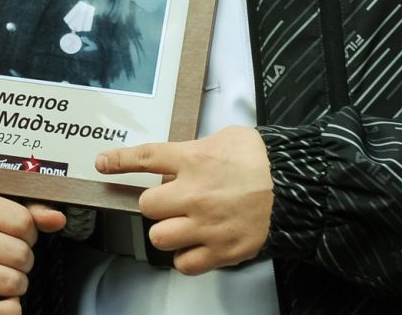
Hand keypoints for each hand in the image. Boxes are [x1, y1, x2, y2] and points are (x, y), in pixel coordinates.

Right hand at [0, 191, 66, 314]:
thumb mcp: (5, 213)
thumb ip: (34, 212)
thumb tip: (57, 219)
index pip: (24, 222)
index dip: (28, 234)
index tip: (11, 236)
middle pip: (20, 253)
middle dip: (23, 261)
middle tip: (6, 259)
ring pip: (13, 282)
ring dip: (17, 285)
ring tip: (0, 275)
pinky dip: (10, 310)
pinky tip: (2, 299)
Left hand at [95, 125, 272, 274]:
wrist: (298, 188)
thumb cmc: (263, 161)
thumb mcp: (226, 138)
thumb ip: (196, 148)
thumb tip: (181, 157)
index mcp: (192, 160)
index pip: (144, 158)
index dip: (119, 161)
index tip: (103, 164)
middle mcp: (193, 194)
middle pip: (147, 206)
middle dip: (156, 204)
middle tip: (170, 202)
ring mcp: (206, 225)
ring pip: (160, 237)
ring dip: (167, 232)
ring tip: (183, 225)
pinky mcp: (221, 250)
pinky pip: (184, 263)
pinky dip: (186, 257)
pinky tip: (195, 246)